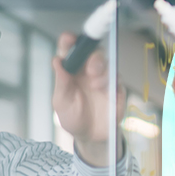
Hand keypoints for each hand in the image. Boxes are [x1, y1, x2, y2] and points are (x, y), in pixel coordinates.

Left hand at [52, 32, 125, 165]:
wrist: (91, 137)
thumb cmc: (73, 117)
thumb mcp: (61, 102)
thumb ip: (61, 82)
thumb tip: (57, 60)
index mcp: (71, 70)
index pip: (71, 49)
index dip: (70, 40)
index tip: (69, 38)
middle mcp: (87, 70)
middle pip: (92, 51)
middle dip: (91, 54)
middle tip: (90, 68)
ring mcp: (103, 78)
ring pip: (106, 61)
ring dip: (101, 68)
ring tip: (95, 84)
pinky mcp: (116, 88)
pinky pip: (117, 76)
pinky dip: (111, 81)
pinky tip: (103, 90)